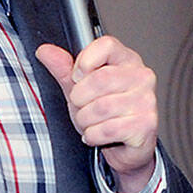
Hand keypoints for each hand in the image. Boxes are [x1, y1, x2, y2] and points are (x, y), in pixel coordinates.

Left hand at [36, 36, 157, 192]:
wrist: (124, 147)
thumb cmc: (106, 114)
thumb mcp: (80, 89)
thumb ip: (64, 69)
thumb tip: (45, 51)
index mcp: (127, 60)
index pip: (106, 45)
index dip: (84, 61)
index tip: (77, 76)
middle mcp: (142, 77)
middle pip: (99, 79)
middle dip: (80, 99)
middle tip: (83, 106)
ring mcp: (147, 101)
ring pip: (101, 107)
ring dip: (85, 120)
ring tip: (90, 122)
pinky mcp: (145, 125)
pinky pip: (108, 129)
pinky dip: (93, 135)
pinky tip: (97, 134)